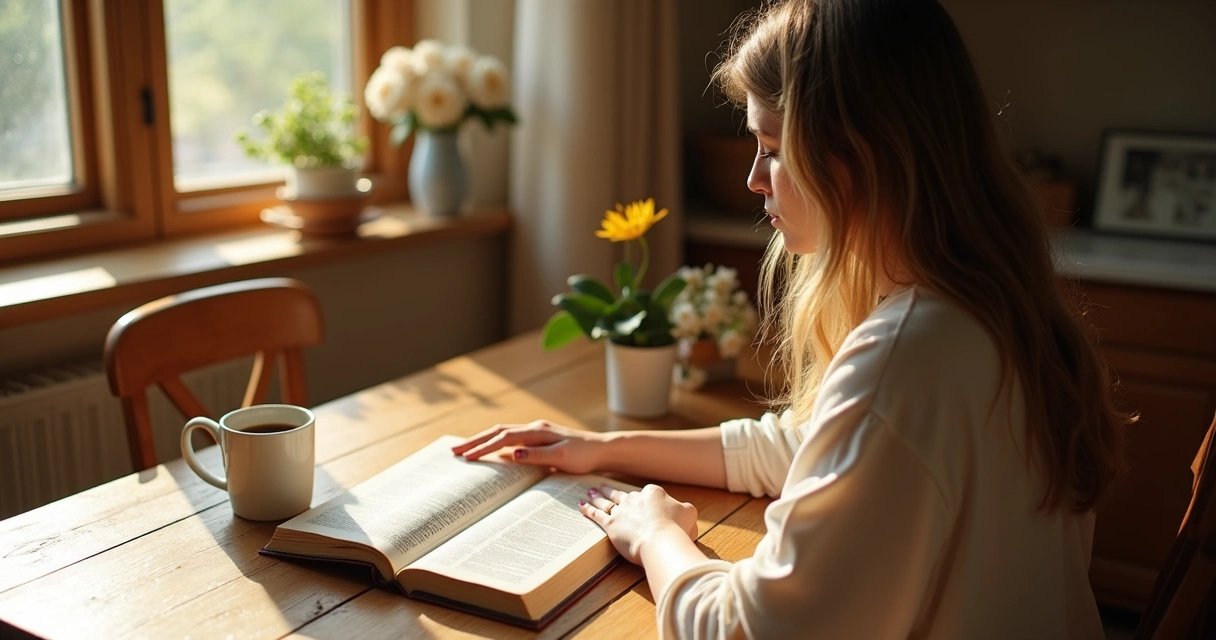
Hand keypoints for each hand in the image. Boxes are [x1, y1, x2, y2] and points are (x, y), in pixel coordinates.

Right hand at [451, 420, 606, 474]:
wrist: (603, 450)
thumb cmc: (585, 455)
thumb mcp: (562, 457)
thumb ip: (537, 455)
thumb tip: (512, 453)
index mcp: (537, 432)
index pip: (503, 438)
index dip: (483, 447)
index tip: (465, 457)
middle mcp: (534, 428)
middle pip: (497, 431)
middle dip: (475, 441)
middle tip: (454, 451)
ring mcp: (536, 432)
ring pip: (502, 433)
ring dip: (483, 440)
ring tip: (464, 449)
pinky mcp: (539, 439)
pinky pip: (511, 439)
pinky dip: (495, 443)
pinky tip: (489, 451)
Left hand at [579, 484, 698, 564]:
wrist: (660, 540)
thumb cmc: (677, 528)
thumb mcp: (689, 514)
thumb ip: (684, 510)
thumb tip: (683, 511)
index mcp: (654, 493)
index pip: (648, 494)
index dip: (645, 500)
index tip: (643, 503)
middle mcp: (635, 498)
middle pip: (623, 494)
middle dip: (612, 491)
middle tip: (604, 487)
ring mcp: (621, 510)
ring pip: (607, 500)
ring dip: (598, 496)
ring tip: (591, 491)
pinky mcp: (610, 524)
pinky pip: (596, 514)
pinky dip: (588, 509)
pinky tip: (581, 505)